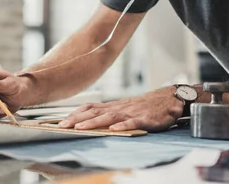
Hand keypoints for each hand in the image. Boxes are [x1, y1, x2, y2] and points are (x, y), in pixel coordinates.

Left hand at [58, 87, 182, 131]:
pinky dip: (122, 126)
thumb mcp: (124, 108)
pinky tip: (113, 130)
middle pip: (94, 112)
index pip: (89, 107)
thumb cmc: (145, 106)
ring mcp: (131, 113)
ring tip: (80, 128)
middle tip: (61, 126)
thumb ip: (109, 113)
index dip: (74, 114)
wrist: (169, 99)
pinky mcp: (144, 119)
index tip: (59, 121)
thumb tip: (89, 119)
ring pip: (109, 117)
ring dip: (94, 122)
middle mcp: (119, 108)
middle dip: (76, 119)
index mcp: (113, 106)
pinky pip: (132, 122)